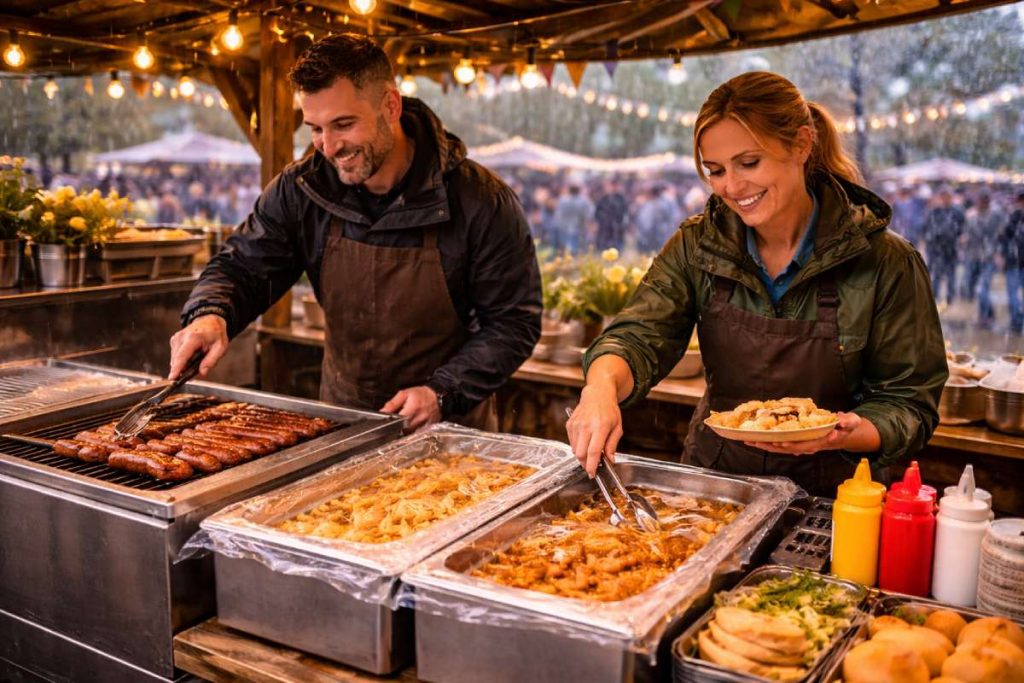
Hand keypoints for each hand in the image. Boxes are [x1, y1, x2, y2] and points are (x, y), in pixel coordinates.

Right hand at [169, 315, 228, 379]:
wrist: (210, 320)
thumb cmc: (216, 334)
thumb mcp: (220, 347)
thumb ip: (211, 361)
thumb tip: (202, 373)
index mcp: (193, 337)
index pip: (182, 356)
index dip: (177, 368)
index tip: (172, 378)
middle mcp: (181, 337)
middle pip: (177, 359)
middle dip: (182, 369)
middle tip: (192, 373)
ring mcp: (176, 338)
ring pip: (175, 358)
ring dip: (183, 364)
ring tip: (196, 359)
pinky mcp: (174, 340)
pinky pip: (175, 355)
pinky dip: (182, 359)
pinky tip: (191, 356)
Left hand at [381, 386, 440, 432]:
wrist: (438, 396)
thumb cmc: (421, 394)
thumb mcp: (405, 394)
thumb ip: (393, 403)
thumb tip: (383, 411)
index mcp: (413, 408)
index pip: (398, 421)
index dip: (391, 423)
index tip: (387, 422)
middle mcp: (419, 418)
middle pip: (404, 429)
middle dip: (397, 428)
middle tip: (395, 424)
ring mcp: (425, 424)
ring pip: (411, 433)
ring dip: (405, 431)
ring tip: (403, 426)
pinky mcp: (428, 428)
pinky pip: (418, 434)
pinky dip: (413, 432)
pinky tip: (411, 428)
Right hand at [566, 383, 622, 477]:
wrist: (597, 394)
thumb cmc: (609, 410)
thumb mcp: (617, 427)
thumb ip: (612, 445)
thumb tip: (610, 460)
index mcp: (600, 427)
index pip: (593, 452)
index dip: (592, 466)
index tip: (593, 474)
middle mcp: (586, 426)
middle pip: (581, 453)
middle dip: (585, 464)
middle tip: (592, 466)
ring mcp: (576, 425)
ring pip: (575, 449)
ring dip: (582, 455)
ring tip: (590, 451)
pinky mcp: (570, 424)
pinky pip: (571, 442)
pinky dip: (578, 446)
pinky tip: (585, 441)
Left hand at [747, 412, 864, 455]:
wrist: (843, 434)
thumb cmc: (846, 427)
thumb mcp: (851, 422)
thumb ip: (848, 421)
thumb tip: (841, 420)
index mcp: (820, 441)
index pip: (805, 445)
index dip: (794, 444)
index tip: (782, 443)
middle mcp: (808, 445)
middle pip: (787, 448)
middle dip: (771, 446)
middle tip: (755, 442)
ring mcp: (802, 445)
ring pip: (781, 448)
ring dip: (766, 445)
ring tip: (750, 441)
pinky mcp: (797, 441)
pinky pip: (781, 444)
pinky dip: (769, 443)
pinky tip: (757, 440)